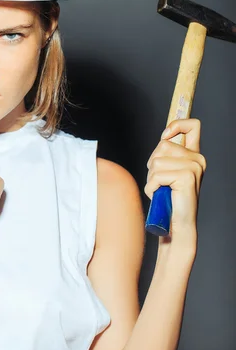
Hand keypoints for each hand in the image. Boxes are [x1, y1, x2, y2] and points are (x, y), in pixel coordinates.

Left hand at [144, 118, 206, 242]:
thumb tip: (164, 136)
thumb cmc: (168, 198)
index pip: (193, 125)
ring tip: (161, 190)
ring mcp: (194, 167)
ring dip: (151, 178)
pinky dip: (151, 187)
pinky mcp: (187, 177)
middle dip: (153, 163)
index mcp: (194, 155)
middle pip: (162, 144)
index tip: (166, 135)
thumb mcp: (167, 171)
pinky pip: (156, 175)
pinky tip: (160, 195)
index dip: (176, 125)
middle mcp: (197, 159)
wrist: (176, 224)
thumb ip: (167, 154)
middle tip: (160, 181)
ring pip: (156, 161)